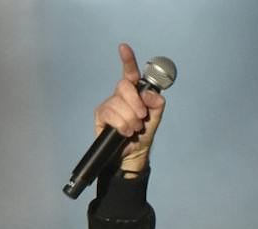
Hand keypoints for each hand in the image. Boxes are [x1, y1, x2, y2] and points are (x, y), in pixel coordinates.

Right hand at [95, 42, 164, 171]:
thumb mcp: (155, 118)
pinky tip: (125, 132)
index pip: (130, 73)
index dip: (127, 60)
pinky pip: (112, 114)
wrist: (133, 154)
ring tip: (134, 129)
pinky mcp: (101, 115)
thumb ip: (156, 103)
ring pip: (119, 103)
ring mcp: (109, 104)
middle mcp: (119, 95)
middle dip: (136, 104)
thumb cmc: (142, 134)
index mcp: (134, 92)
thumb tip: (150, 94)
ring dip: (131, 120)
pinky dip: (122, 125)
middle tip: (141, 117)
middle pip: (125, 86)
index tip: (123, 47)